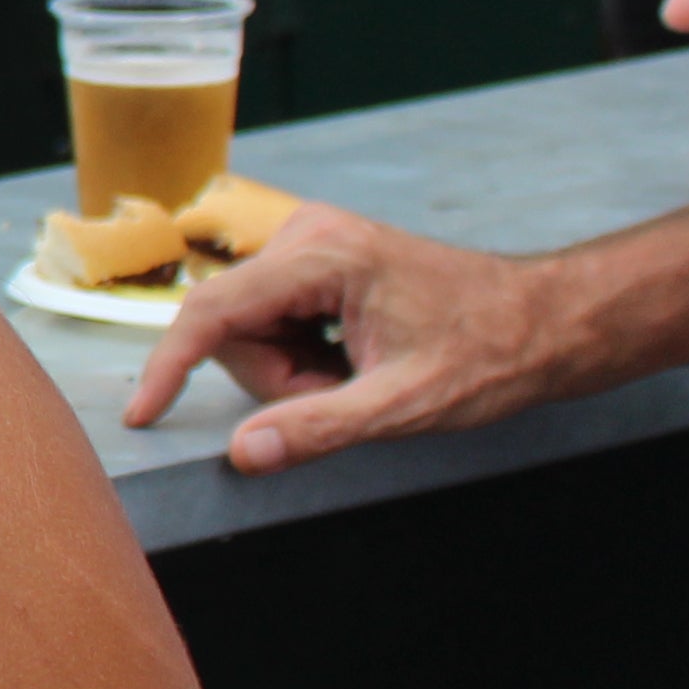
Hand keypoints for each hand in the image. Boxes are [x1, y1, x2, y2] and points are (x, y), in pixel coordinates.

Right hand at [122, 205, 587, 471]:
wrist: (547, 321)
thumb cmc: (491, 355)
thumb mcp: (405, 405)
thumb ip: (320, 427)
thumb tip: (244, 454)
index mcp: (323, 257)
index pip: (213, 312)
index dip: (169, 367)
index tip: (141, 416)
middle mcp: (307, 234)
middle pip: (233, 326)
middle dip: (278, 378)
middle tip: (346, 394)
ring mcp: (313, 242)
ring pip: (251, 327)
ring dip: (293, 369)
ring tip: (359, 377)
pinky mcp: (320, 257)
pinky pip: (274, 317)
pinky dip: (304, 353)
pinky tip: (354, 358)